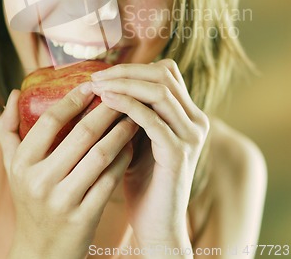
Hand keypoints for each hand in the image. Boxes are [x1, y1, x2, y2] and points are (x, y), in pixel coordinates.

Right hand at [0, 84, 137, 258]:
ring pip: (101, 154)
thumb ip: (7, 129)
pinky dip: (124, 157)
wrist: (41, 252)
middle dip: (107, 110)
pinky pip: (111, 178)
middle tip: (123, 94)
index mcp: (22, 164)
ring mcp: (63, 200)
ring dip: (121, 130)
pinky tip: (133, 144)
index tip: (92, 85)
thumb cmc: (29, 199)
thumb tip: (13, 93)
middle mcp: (40, 181)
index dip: (73, 99)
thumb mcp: (12, 166)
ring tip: (135, 115)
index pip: (50, 121)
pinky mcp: (85, 217)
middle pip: (82, 134)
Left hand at [90, 59, 209, 250]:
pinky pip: (151, 119)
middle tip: (95, 77)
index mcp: (189, 114)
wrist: (156, 225)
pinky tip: (105, 102)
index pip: (167, 72)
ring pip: (159, 92)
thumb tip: (105, 82)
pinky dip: (127, 105)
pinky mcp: (178, 153)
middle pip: (163, 76)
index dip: (135, 68)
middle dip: (126, 72)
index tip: (104, 74)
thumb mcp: (140, 138)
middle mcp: (196, 121)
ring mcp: (190, 136)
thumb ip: (135, 112)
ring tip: (96, 87)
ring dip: (124, 84)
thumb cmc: (143, 180)